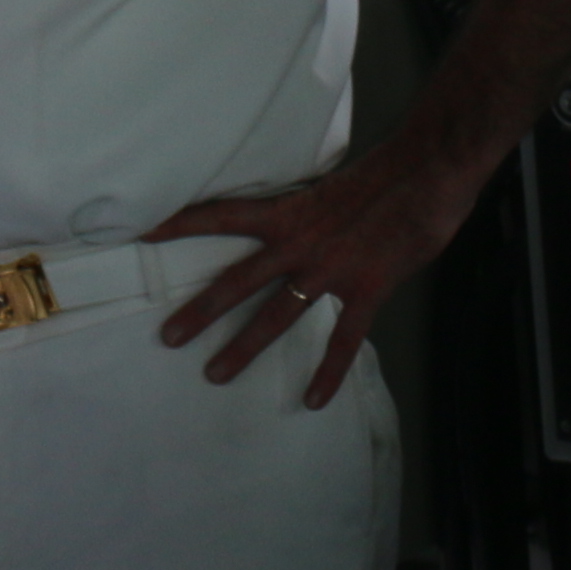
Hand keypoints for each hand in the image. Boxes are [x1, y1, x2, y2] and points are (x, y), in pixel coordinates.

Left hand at [147, 137, 476, 406]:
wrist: (428, 169)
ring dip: (245, 346)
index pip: (222, 215)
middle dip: (202, 310)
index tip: (142, 232)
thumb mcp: (329, 186)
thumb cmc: (384, 172)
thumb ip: (307, 213)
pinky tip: (314, 399)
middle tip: (168, 337)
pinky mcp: (366, 288)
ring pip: (277, 315)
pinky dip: (329, 371)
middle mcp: (299, 242)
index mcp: (288, 211)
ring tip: (215, 374)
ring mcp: (330, 269)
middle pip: (238, 280)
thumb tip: (291, 227)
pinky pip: (343, 338)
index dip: (181, 222)